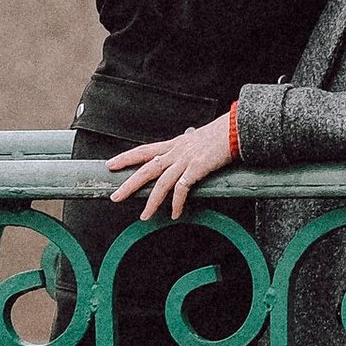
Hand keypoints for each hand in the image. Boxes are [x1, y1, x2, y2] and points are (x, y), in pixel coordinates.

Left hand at [107, 119, 232, 221]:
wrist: (235, 129)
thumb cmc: (220, 135)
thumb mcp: (196, 141)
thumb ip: (186, 151)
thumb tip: (181, 162)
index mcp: (173, 145)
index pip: (143, 150)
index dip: (125, 157)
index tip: (110, 164)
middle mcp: (175, 152)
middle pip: (145, 169)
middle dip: (129, 184)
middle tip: (115, 196)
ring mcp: (185, 160)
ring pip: (161, 183)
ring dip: (151, 201)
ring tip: (144, 216)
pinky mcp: (197, 168)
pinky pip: (182, 189)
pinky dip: (176, 203)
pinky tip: (175, 213)